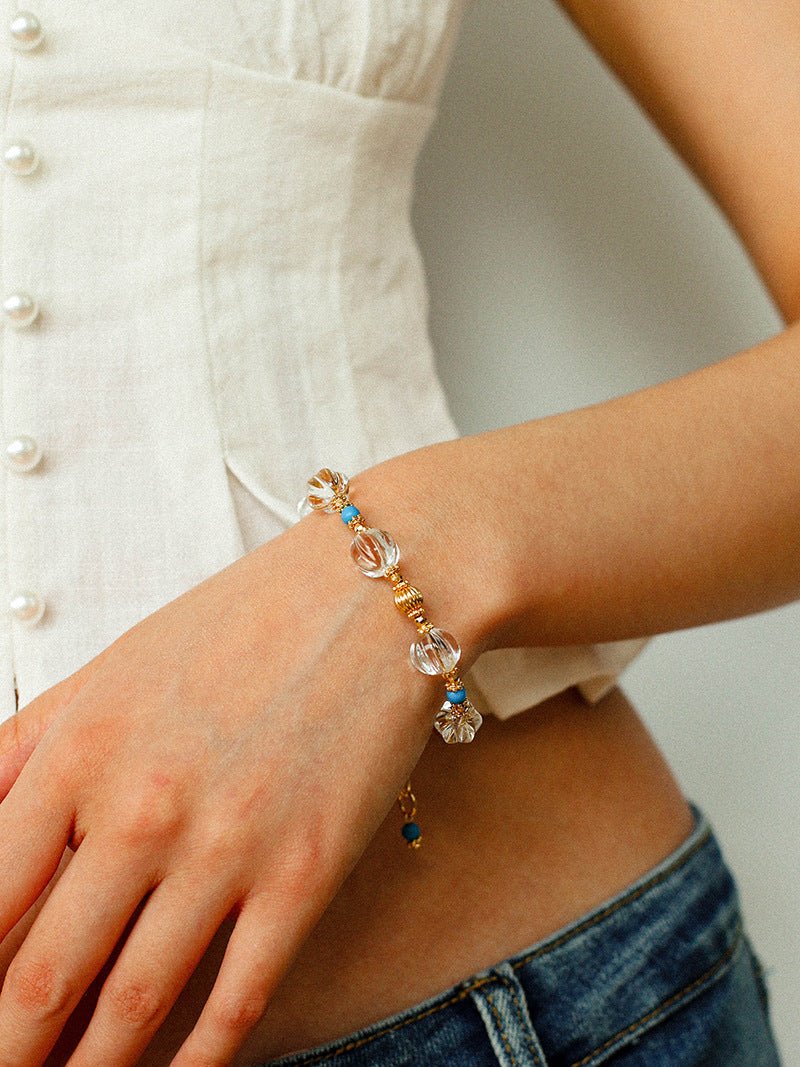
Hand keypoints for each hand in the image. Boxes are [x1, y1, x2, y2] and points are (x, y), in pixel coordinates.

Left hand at [0, 460, 488, 1065]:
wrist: (373, 591)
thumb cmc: (237, 623)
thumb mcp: (111, 669)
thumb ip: (25, 750)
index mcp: (78, 751)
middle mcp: (142, 809)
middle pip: (40, 977)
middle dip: (10, 1046)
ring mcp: (228, 847)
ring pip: (133, 1005)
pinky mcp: (305, 873)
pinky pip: (239, 997)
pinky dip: (199, 1059)